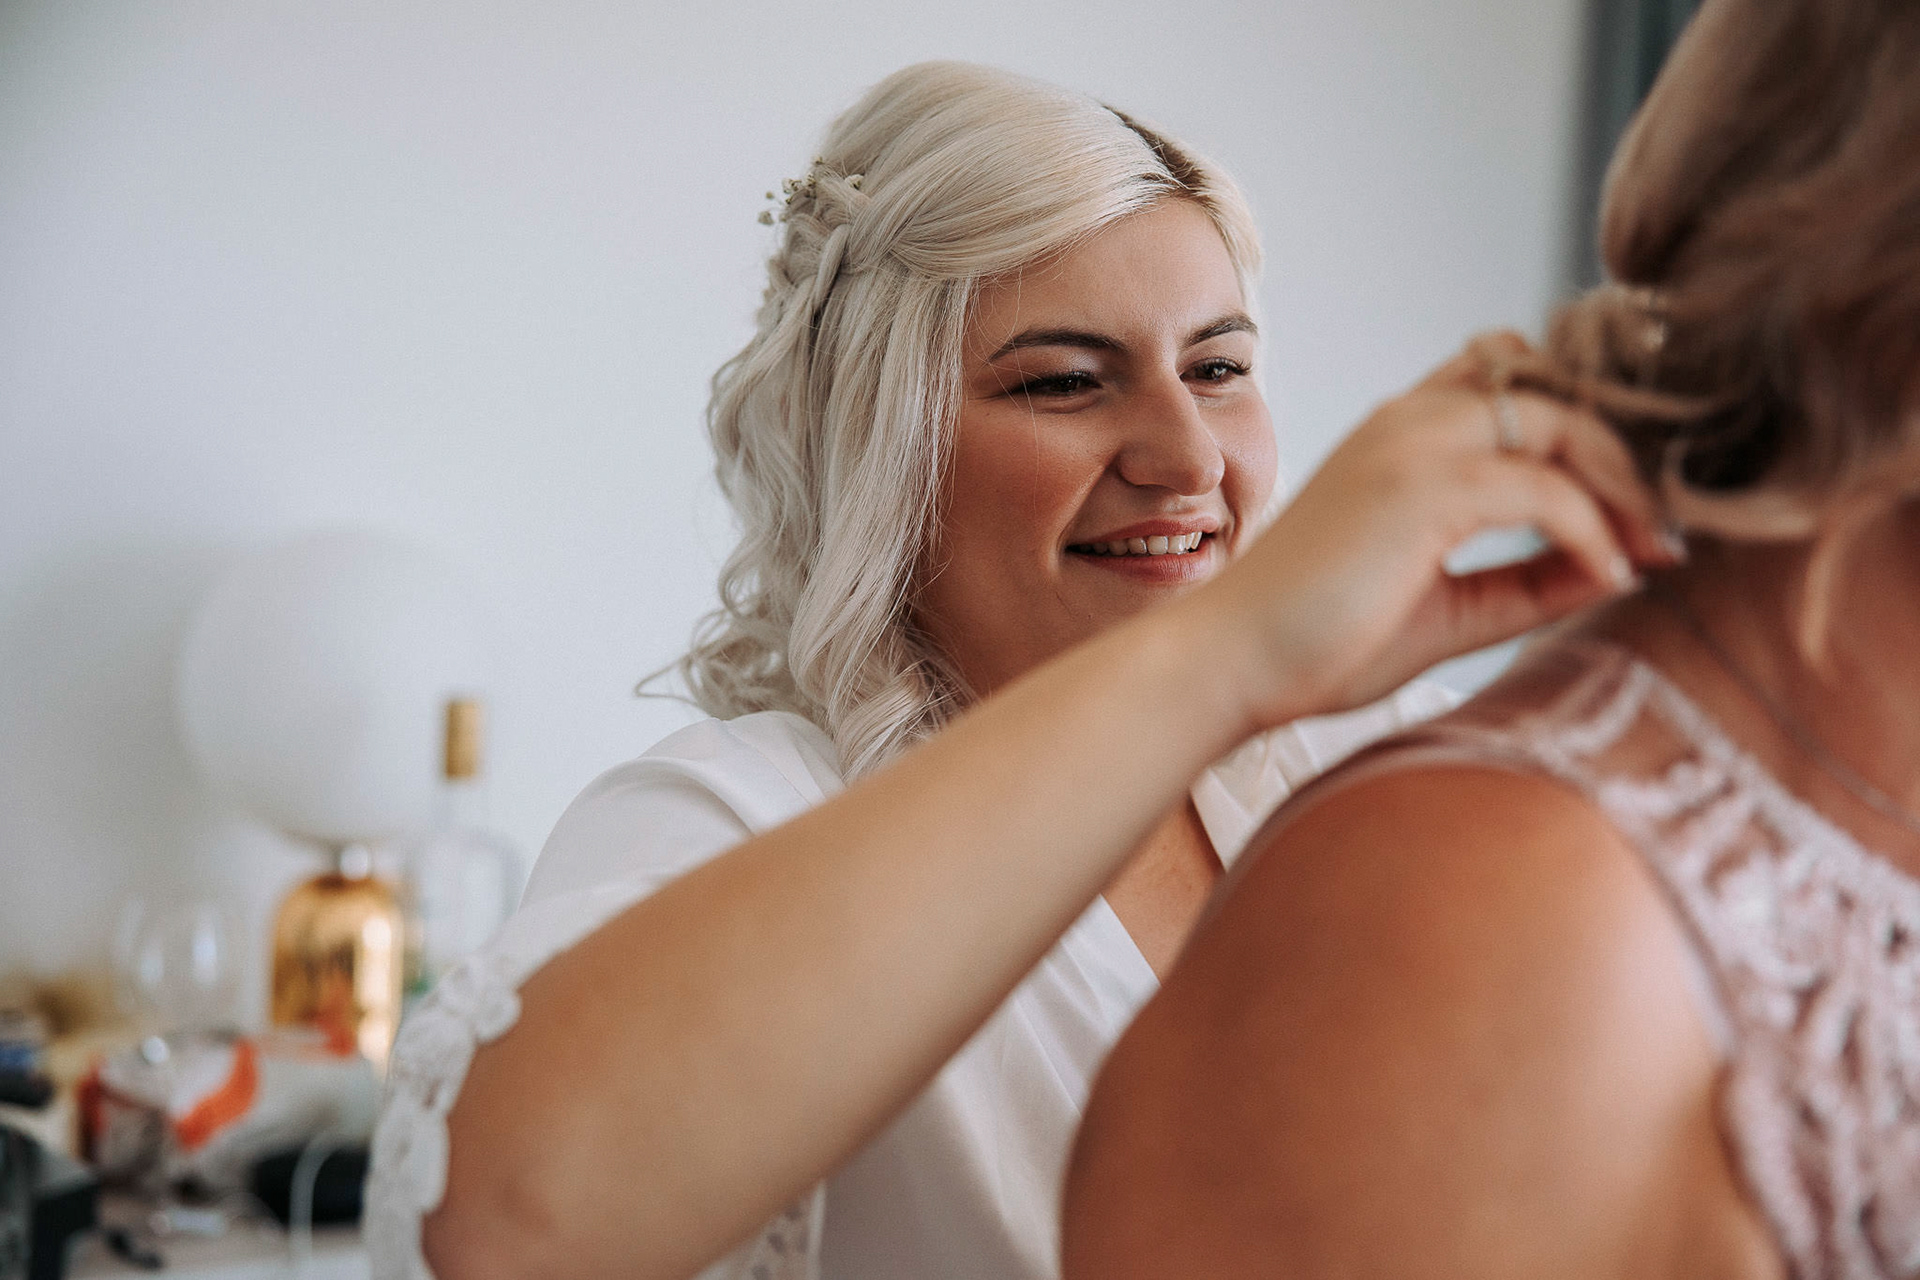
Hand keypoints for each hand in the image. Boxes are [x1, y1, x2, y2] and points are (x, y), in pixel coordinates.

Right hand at [1201, 332, 1677, 726]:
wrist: (1229, 665)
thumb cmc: (1316, 643)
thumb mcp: (1447, 608)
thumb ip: (1528, 582)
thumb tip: (1620, 569)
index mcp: (1401, 434)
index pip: (1517, 384)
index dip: (1588, 431)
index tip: (1636, 514)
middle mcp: (1408, 420)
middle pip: (1558, 391)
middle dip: (1626, 458)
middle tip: (1664, 534)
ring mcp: (1411, 444)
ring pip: (1562, 421)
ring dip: (1622, 484)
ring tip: (1649, 551)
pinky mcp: (1421, 487)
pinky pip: (1545, 489)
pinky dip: (1591, 530)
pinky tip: (1607, 577)